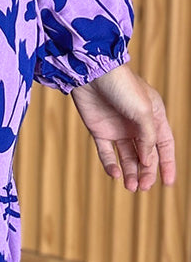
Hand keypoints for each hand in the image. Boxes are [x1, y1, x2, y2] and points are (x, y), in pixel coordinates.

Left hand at [70, 63, 176, 192]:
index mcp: (154, 117)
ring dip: (130, 172)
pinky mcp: (99, 130)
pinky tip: (115, 174)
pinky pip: (106, 152)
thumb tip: (148, 163)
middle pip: (145, 155)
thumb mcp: (144, 112)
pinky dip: (110, 164)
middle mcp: (136, 125)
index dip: (167, 164)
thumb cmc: (122, 87)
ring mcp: (117, 128)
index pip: (164, 145)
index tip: (168, 183)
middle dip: (146, 172)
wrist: (92, 73)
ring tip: (131, 187)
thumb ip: (148, 138)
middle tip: (143, 187)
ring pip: (126, 157)